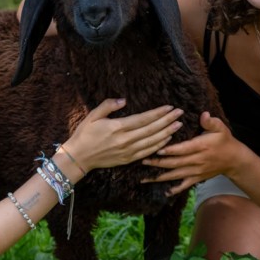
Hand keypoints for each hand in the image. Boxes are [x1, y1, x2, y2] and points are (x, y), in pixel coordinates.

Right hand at [64, 99, 183, 172]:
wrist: (78, 157)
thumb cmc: (84, 134)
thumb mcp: (92, 115)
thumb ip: (108, 106)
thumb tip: (123, 100)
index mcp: (117, 127)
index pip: (143, 119)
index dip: (158, 113)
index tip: (169, 107)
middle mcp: (125, 140)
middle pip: (152, 130)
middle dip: (167, 121)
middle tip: (180, 113)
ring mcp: (128, 151)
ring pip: (152, 142)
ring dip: (167, 133)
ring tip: (178, 125)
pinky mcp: (128, 159)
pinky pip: (147, 152)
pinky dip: (159, 145)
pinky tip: (167, 139)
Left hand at [140, 111, 241, 194]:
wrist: (235, 160)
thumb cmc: (224, 141)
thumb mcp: (220, 128)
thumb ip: (211, 121)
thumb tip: (204, 114)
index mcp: (200, 147)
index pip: (182, 149)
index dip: (169, 150)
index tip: (156, 149)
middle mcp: (197, 161)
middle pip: (174, 163)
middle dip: (157, 163)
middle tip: (142, 160)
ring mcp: (196, 171)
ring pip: (175, 175)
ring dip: (160, 177)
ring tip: (145, 177)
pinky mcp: (197, 178)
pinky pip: (184, 185)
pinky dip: (174, 189)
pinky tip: (164, 192)